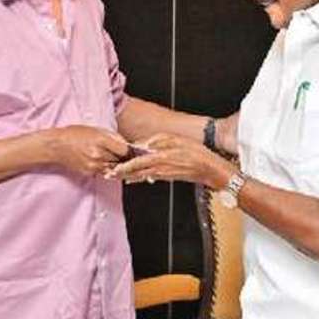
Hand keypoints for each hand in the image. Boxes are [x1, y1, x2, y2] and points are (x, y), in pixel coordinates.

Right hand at [38, 125, 129, 177]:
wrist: (56, 146)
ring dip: (116, 164)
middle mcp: (98, 154)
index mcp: (101, 141)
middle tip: (124, 155)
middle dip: (124, 158)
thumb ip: (114, 137)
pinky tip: (103, 161)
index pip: (125, 150)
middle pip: (121, 160)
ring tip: (113, 158)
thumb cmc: (75, 134)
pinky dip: (107, 168)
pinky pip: (104, 171)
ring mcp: (93, 165)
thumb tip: (128, 145)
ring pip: (114, 168)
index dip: (129, 150)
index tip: (128, 149)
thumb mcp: (96, 129)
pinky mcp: (89, 172)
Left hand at [106, 133, 231, 187]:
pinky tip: (134, 179)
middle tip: (108, 175)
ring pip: (140, 176)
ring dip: (127, 177)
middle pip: (135, 172)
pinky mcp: (167, 177)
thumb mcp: (178, 140)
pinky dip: (139, 178)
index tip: (112, 168)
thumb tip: (144, 144)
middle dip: (121, 174)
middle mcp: (159, 169)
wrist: (211, 170)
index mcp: (160, 158)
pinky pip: (149, 178)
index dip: (122, 167)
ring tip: (117, 177)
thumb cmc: (197, 154)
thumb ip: (159, 140)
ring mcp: (163, 175)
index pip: (136, 163)